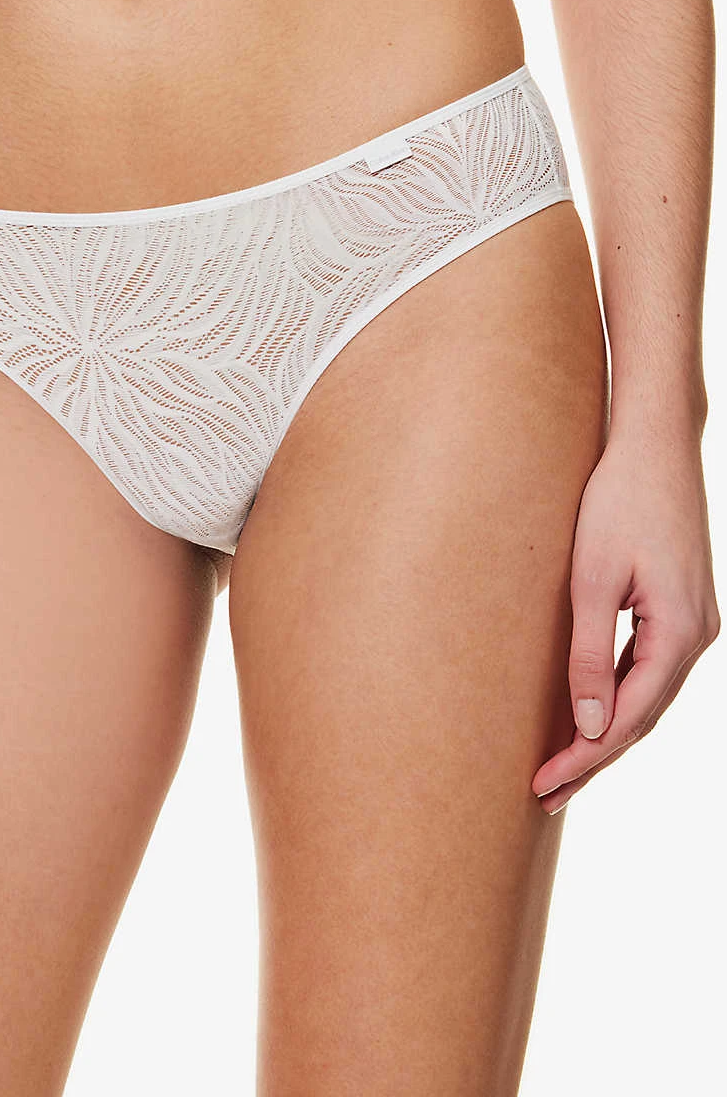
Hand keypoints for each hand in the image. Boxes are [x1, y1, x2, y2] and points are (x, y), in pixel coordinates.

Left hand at [531, 431, 719, 812]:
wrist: (655, 445)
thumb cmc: (617, 502)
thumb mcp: (593, 580)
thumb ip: (590, 655)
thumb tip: (589, 727)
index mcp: (679, 634)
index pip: (628, 719)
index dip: (584, 758)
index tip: (542, 785)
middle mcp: (697, 637)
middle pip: (642, 717)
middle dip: (593, 758)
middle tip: (545, 795)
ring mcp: (693, 623)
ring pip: (647, 696)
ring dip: (606, 732)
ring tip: (562, 767)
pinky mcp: (680, 608)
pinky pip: (649, 668)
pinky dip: (619, 696)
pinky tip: (591, 712)